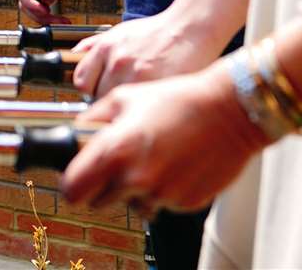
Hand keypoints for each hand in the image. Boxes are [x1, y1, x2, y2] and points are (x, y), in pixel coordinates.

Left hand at [61, 65, 266, 214]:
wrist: (230, 112)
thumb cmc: (178, 99)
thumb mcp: (124, 97)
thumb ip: (92, 119)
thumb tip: (74, 133)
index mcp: (114, 151)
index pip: (73, 190)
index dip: (71, 185)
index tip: (75, 180)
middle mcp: (136, 178)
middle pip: (100, 202)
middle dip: (103, 187)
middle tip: (118, 164)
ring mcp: (163, 194)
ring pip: (134, 204)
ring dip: (137, 189)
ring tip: (154, 158)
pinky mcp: (187, 203)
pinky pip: (164, 203)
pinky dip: (165, 189)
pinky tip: (175, 163)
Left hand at [72, 10, 220, 98]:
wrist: (190, 28)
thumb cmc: (156, 32)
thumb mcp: (119, 32)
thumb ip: (93, 46)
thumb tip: (70, 56)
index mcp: (105, 48)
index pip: (81, 82)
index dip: (89, 90)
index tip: (98, 92)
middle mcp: (118, 62)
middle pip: (98, 97)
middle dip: (107, 101)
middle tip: (122, 99)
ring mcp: (138, 75)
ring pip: (118, 106)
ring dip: (124, 108)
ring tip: (136, 102)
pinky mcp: (158, 86)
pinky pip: (139, 108)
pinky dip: (142, 110)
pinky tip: (150, 105)